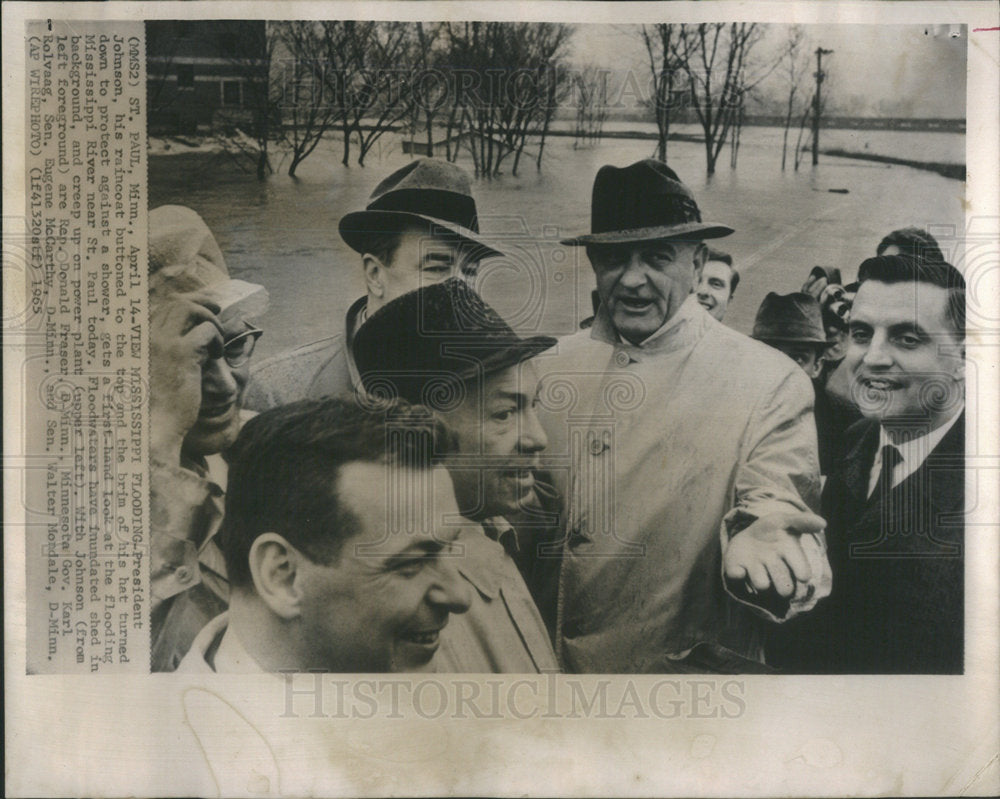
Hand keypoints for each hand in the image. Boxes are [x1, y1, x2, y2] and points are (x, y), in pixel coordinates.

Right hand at [149, 292, 222, 464]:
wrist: (149, 430)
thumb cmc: (150, 408)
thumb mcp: (147, 376)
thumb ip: (157, 355)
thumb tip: (180, 340)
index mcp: (133, 340)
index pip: (160, 308)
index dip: (184, 302)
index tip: (200, 306)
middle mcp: (145, 336)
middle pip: (177, 303)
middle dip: (201, 303)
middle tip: (217, 310)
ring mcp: (162, 343)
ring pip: (191, 310)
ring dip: (210, 320)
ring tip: (216, 341)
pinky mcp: (182, 354)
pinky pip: (207, 331)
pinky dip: (217, 339)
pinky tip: (216, 356)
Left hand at [723, 511, 825, 598]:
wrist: (748, 535)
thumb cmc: (772, 530)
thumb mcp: (786, 521)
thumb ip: (803, 521)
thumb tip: (822, 522)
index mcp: (790, 560)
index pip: (801, 571)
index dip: (801, 572)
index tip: (803, 576)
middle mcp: (775, 570)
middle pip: (783, 585)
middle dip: (781, 580)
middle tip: (779, 574)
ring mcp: (755, 571)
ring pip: (761, 584)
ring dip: (760, 579)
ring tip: (760, 567)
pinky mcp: (736, 569)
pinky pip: (735, 575)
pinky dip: (737, 573)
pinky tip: (739, 569)